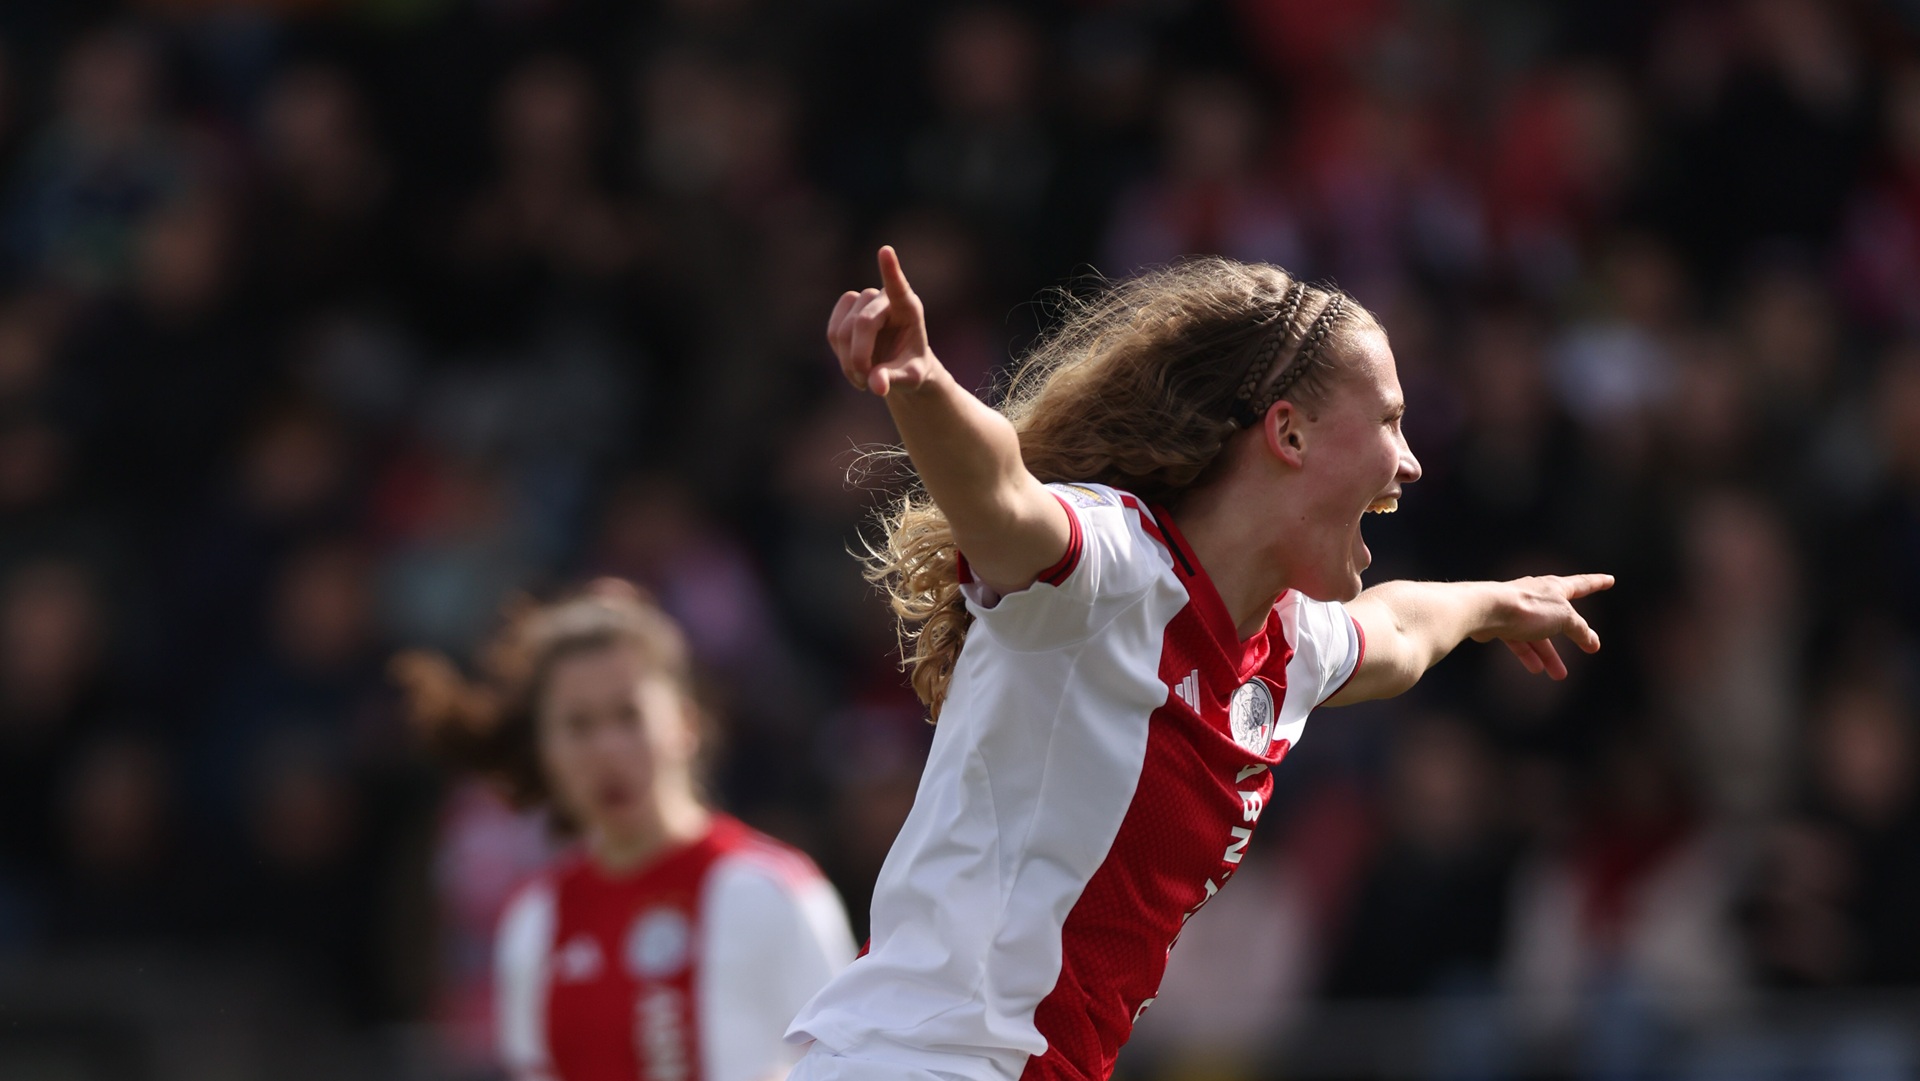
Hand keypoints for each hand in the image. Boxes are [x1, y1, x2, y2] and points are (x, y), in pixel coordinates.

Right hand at [827, 245, 941, 395]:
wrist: (899, 365)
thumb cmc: (911, 367)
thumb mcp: (911, 378)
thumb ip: (894, 379)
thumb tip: (876, 384)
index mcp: (909, 309)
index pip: (899, 288)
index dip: (890, 271)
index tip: (886, 251)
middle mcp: (885, 298)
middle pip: (862, 322)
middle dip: (860, 358)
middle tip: (869, 384)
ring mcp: (862, 301)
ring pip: (843, 330)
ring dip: (849, 362)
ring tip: (865, 379)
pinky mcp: (845, 310)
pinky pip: (832, 332)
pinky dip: (839, 356)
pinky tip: (853, 369)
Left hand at [1470, 574, 1613, 679]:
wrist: (1486, 611)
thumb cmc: (1528, 608)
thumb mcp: (1564, 619)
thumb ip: (1580, 630)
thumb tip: (1593, 641)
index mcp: (1555, 587)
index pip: (1582, 584)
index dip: (1597, 582)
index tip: (1609, 579)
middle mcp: (1536, 594)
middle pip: (1560, 618)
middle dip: (1573, 635)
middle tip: (1589, 648)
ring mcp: (1518, 609)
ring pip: (1538, 634)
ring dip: (1549, 655)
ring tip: (1559, 675)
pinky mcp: (1501, 622)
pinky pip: (1518, 641)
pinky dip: (1528, 654)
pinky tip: (1535, 669)